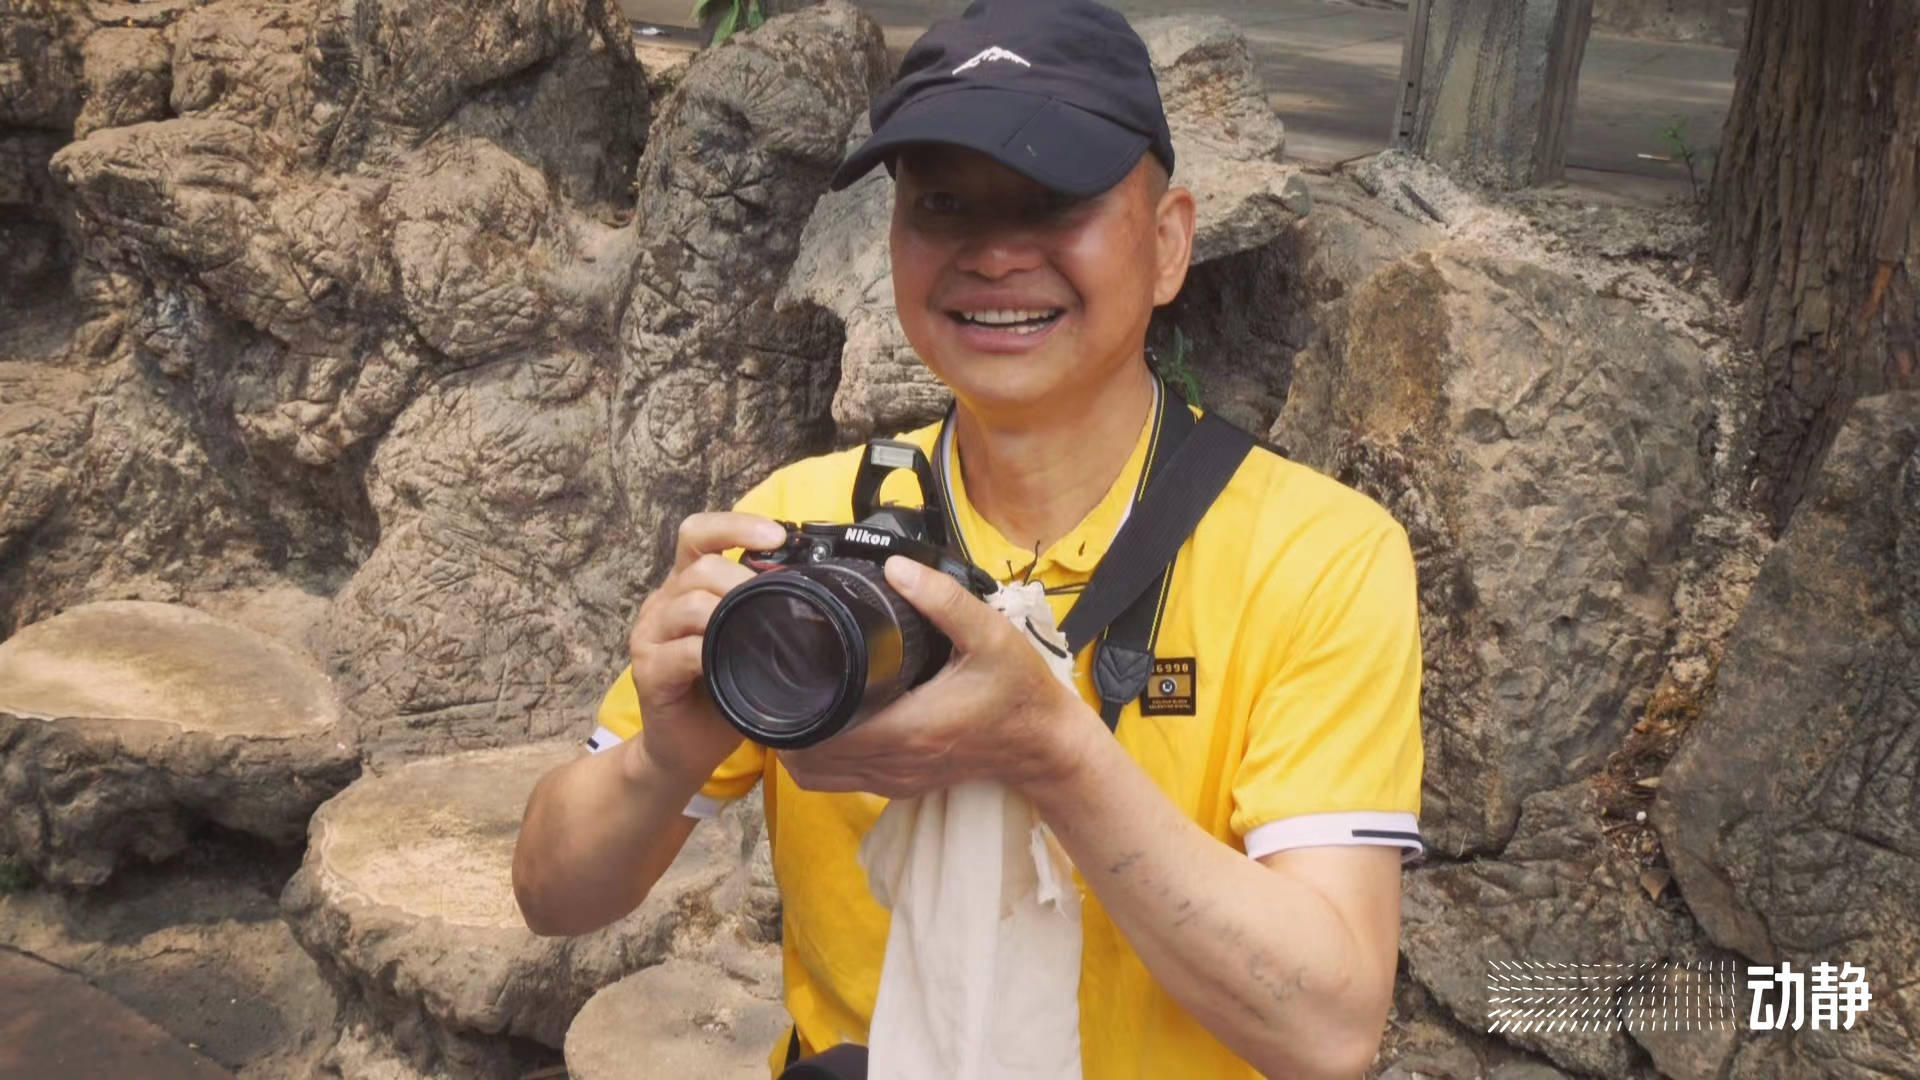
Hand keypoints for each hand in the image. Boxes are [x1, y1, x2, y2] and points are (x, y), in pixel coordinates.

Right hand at [627, 511, 788, 780]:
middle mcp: (663, 603)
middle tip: (779, 601)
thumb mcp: (747, 643)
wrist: (683, 750)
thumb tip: (820, 591)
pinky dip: (710, 654)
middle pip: (700, 566)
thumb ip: (763, 613)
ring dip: (730, 613)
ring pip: (690, 603)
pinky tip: (729, 664)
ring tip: (759, 631)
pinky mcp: (648, 671)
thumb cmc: (722, 693)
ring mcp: (651, 636)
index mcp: (686, 586)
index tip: (777, 535)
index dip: (736, 526)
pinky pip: (681, 651)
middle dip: (744, 579)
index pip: (698, 534)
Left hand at [778, 555, 1096, 798]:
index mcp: (909, 727)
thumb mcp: (990, 635)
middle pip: (806, 759)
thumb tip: (895, 568)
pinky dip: (819, 758)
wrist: (1045, 743)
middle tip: (773, 676)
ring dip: (796, 745)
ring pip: (817, 778)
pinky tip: (821, 722)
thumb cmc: (1019, 690)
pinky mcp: (900, 785)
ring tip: (789, 698)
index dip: (787, 708)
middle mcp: (895, 761)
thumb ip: (943, 600)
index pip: (820, 734)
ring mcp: (895, 779)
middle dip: (781, 722)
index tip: (776, 671)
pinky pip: (840, 781)